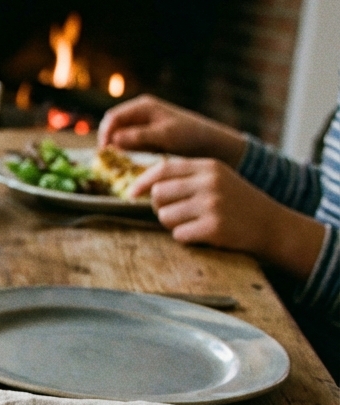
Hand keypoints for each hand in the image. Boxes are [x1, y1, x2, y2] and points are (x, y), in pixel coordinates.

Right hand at [98, 94, 247, 164]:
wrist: (210, 142)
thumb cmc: (189, 135)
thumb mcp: (165, 135)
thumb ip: (139, 136)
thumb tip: (114, 140)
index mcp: (143, 106)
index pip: (113, 117)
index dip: (105, 133)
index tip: (104, 151)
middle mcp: (140, 112)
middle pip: (113, 125)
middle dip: (108, 140)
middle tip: (107, 159)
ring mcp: (142, 124)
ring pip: (119, 135)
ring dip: (115, 147)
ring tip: (116, 162)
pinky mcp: (146, 136)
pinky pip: (128, 142)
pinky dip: (125, 151)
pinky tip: (128, 162)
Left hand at [128, 158, 324, 278]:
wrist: (273, 226)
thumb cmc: (238, 204)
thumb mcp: (218, 180)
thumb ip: (187, 178)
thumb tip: (145, 185)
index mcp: (209, 167)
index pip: (163, 168)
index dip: (142, 181)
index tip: (131, 194)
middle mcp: (209, 182)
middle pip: (158, 194)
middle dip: (160, 207)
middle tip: (178, 215)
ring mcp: (212, 204)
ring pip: (165, 216)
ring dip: (173, 225)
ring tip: (195, 224)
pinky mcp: (214, 227)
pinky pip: (179, 235)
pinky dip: (186, 238)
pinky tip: (204, 235)